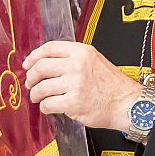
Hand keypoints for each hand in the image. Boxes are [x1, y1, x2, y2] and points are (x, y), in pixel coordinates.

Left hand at [23, 40, 137, 130]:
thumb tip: (47, 63)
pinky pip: (48, 104)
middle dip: (31, 77)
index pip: (49, 48)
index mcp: (82, 52)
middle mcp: (77, 65)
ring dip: (36, 94)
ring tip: (38, 97)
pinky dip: (45, 107)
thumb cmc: (112, 86)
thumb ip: (73, 58)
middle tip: (30, 83)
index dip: (34, 56)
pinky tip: (49, 106)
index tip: (28, 64)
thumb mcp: (95, 61)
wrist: (127, 103)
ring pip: (41, 87)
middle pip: (41, 67)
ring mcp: (75, 84)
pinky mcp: (73, 102)